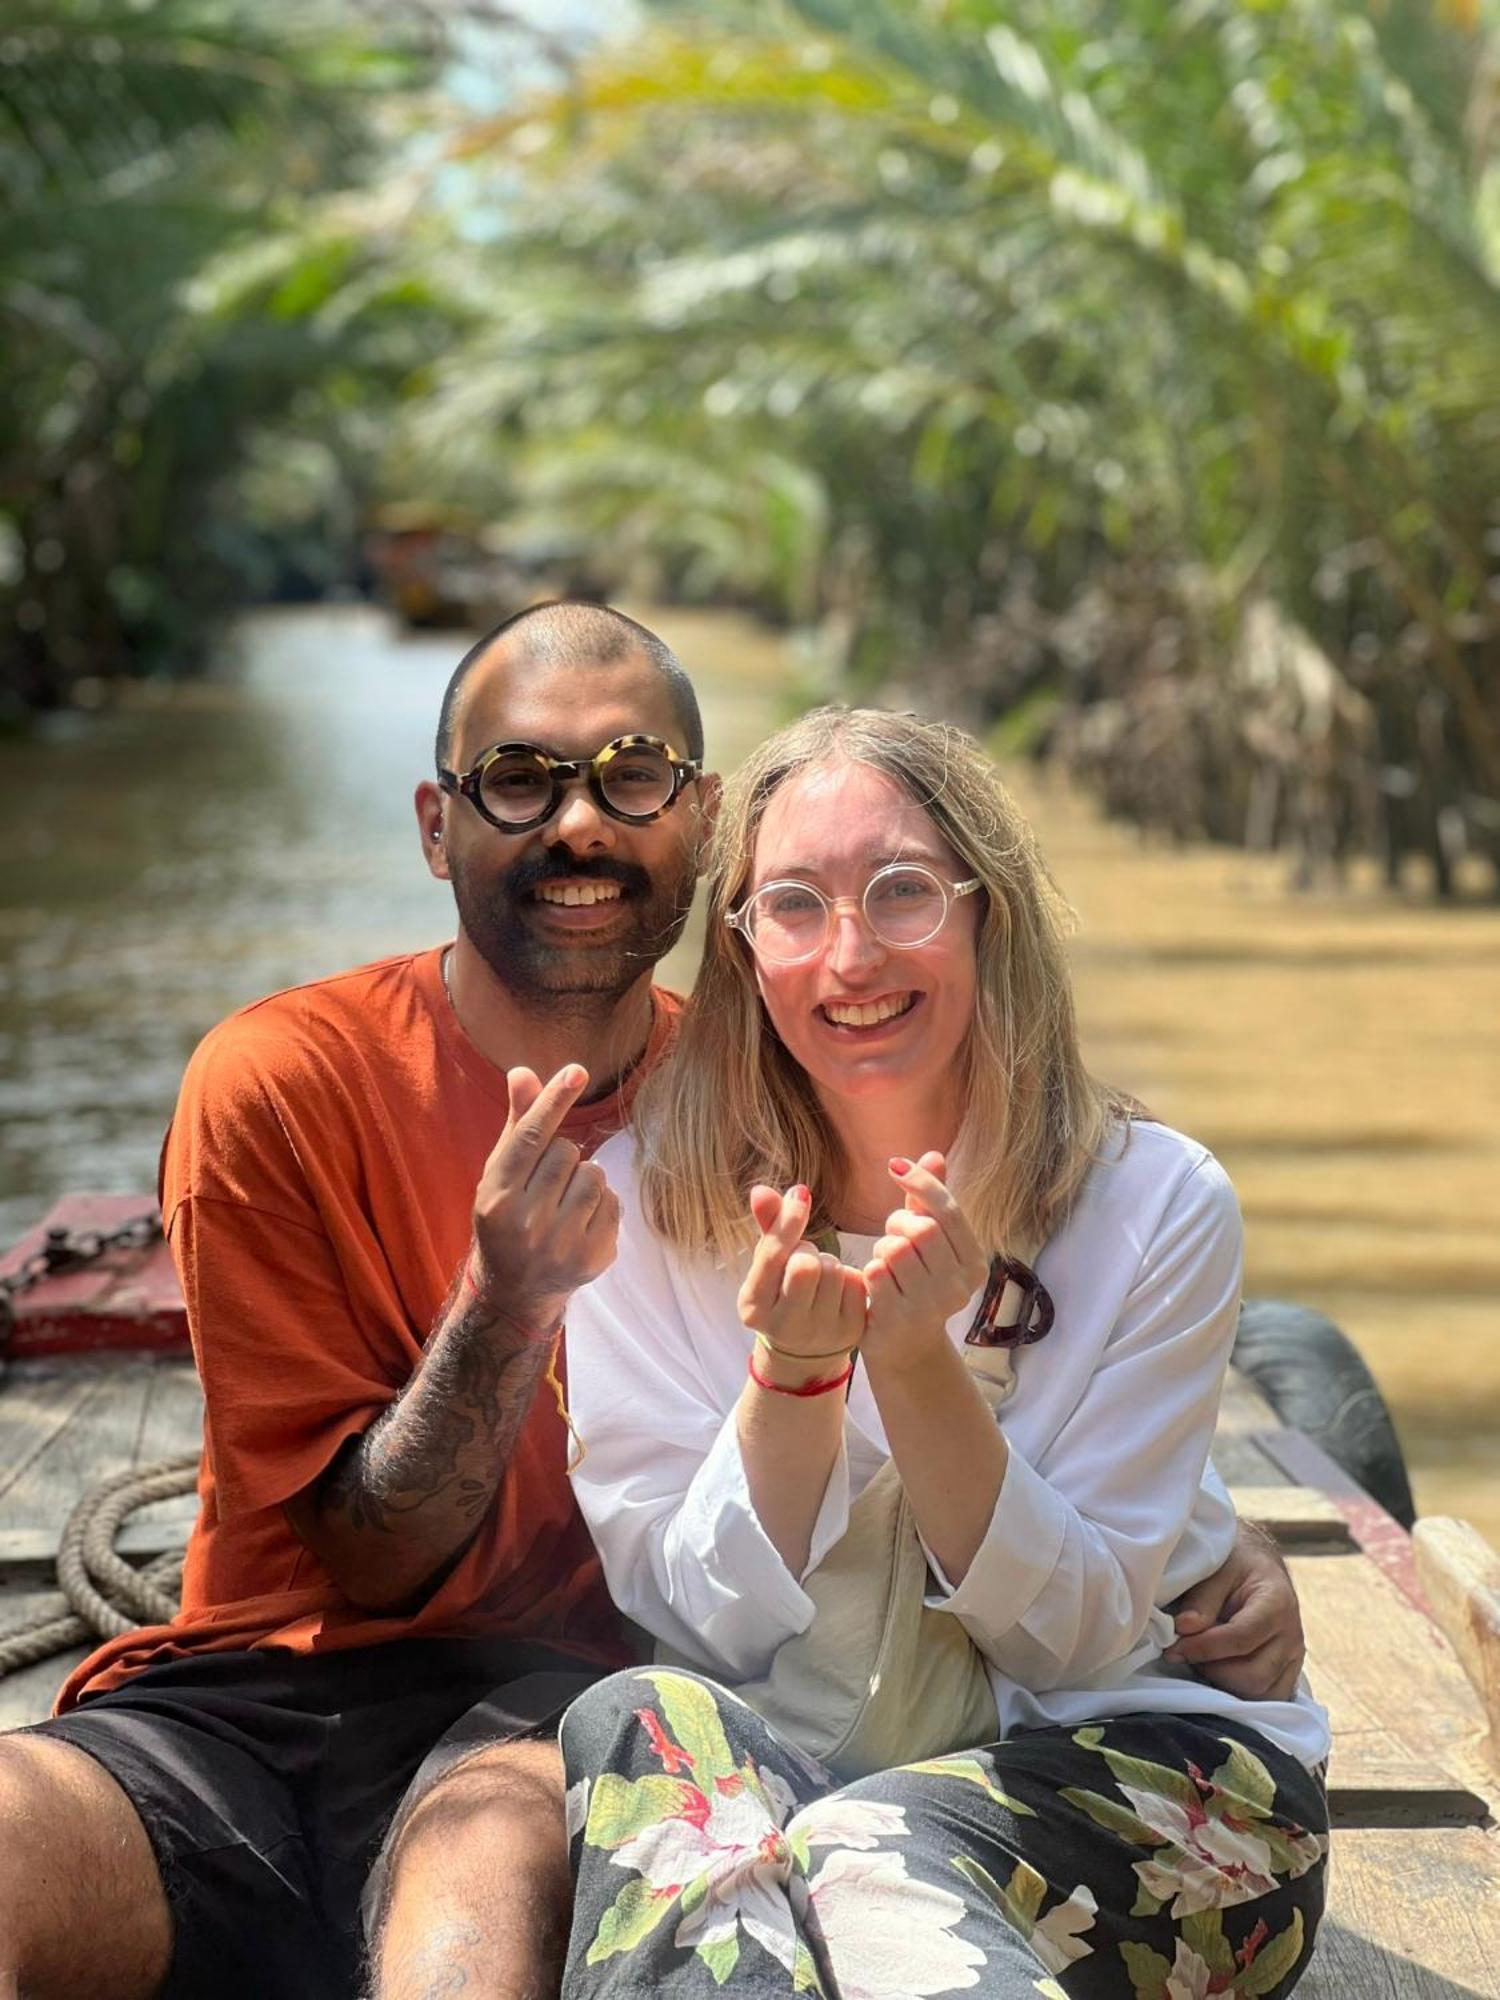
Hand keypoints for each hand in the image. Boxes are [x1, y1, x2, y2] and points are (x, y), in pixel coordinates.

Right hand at [468, 1065, 619, 1332]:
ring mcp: (561, 1245)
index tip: (576, 1071)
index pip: (529, 1138)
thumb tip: (523, 1072)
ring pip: (595, 1174)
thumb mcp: (501, 1174)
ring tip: (565, 1201)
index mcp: (497, 1198)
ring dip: (585, 1179)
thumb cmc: (508, 1216)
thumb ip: (517, 1124)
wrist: (515, 1288)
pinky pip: (614, 1202)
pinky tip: (581, 1221)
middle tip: (548, 1184)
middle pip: (567, 1152)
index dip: (554, 1101)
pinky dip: (603, 1204)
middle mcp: (526, 1224)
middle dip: (563, 1157)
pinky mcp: (593, 1258)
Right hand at [737, 1183, 864, 1369]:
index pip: (774, 1256)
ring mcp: (821, 1332)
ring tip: (820, 1279)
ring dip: (829, 1264)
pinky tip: (838, 1291)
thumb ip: (767, 1228)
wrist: (805, 1351)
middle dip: (808, 1251)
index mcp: (754, 1307)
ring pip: (835, 1270)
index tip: (801, 1195)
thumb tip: (760, 1189)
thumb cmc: (782, 1294)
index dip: (788, 1221)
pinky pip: (857, 1282)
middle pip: (807, 1263)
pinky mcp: (852, 1331)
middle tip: (804, 1260)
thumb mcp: (767, 1267)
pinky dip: (849, 1278)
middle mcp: (785, 1326)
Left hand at [861, 1153, 987, 1368]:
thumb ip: (931, 1201)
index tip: (894, 1166)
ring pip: (896, 1249)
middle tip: (891, 1234)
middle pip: (922, 1229)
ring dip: (882, 1249)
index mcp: (975, 1264)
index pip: (948, 1211)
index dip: (921, 1183)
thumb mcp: (930, 1243)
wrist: (905, 1347)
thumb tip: (934, 1153)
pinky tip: (876, 1285)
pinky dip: (870, 1270)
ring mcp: (932, 1306)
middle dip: (898, 1223)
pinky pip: (876, 1272)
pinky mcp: (901, 1319)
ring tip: (886, 1263)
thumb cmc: (916, 1284)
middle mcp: (960, 1286)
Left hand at [1163, 1521, 1304, 1700]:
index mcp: (1277, 1602)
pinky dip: (1239, 1693)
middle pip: (1253, 1675)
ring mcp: (1293, 1658)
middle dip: (1212, 1670)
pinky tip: (1217, 1671)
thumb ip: (1201, 1600)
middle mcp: (1292, 1635)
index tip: (1173, 1647)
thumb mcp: (1216, 1568)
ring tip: (1200, 1660)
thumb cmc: (1235, 1563)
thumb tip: (1184, 1629)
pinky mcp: (1288, 1673)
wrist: (1258, 1564)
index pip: (1241, 1638)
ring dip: (1224, 1684)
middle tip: (1185, 1653)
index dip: (1204, 1647)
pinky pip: (1268, 1697)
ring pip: (1260, 1693)